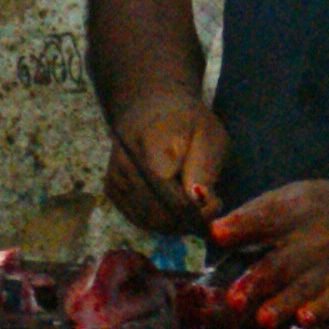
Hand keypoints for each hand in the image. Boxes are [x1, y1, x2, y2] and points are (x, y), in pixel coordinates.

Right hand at [103, 96, 226, 237]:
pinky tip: (174, 203)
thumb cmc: (185, 120)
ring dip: (175, 222)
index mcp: (151, 148)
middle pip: (160, 216)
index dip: (198, 211)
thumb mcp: (208, 134)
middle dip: (188, 220)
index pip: (174, 200)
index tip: (215, 202)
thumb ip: (205, 168)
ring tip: (193, 204)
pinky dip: (160, 219)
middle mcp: (126, 167)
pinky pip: (139, 219)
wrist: (149, 106)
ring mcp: (115, 180)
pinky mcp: (112, 190)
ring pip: (149, 222)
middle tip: (208, 209)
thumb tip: (198, 200)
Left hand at [206, 172, 328, 327]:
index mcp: (295, 210)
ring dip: (283, 303)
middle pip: (281, 261)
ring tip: (263, 317)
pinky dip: (320, 309)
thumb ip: (256, 215)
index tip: (217, 234)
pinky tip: (306, 319)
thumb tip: (215, 233)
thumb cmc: (328, 208)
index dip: (241, 224)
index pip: (265, 215)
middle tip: (234, 299)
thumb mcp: (295, 197)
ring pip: (304, 287)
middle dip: (256, 281)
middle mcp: (314, 238)